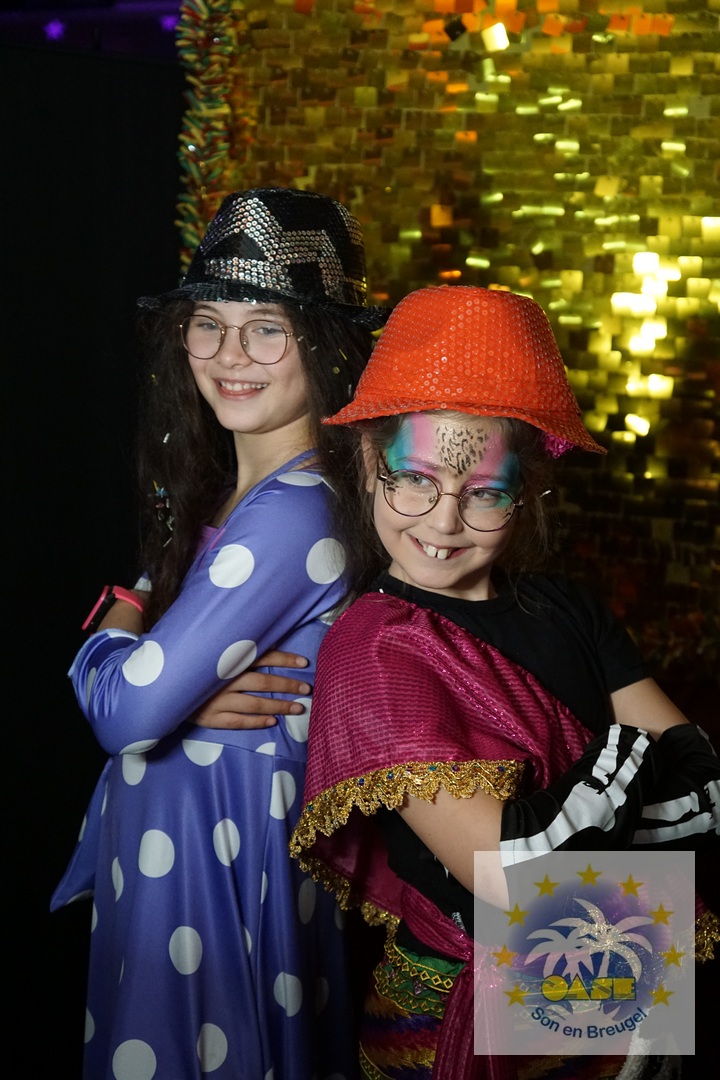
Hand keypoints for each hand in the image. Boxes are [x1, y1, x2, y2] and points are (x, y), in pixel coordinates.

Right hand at [192, 650, 310, 728]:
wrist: (164, 686)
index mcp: (228, 660)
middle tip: (306, 689)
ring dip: (278, 706)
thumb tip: (269, 641)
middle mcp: (224, 680)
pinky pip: (237, 722)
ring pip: (254, 704)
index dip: (284, 660)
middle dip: (287, 685)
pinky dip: (256, 722)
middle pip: (262, 683)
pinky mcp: (210, 718)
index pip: (262, 657)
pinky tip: (272, 722)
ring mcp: (217, 700)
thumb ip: (238, 649)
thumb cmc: (195, 666)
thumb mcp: (214, 652)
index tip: (304, 663)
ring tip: (297, 708)